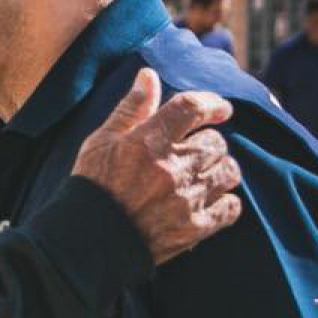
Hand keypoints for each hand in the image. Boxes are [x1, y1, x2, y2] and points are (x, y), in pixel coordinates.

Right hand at [71, 69, 240, 264]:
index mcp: (149, 141)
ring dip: (221, 169)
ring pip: (228, 172)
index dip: (212, 103)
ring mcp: (186, 199)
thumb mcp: (102, 141)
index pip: (192, 108)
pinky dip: (225, 203)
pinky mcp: (194, 228)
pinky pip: (230, 208)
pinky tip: (210, 201)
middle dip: (208, 142)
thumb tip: (149, 75)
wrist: (87, 242)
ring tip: (205, 174)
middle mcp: (172, 168)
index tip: (221, 109)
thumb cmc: (92, 186)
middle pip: (215, 142)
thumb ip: (131, 108)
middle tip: (195, 151)